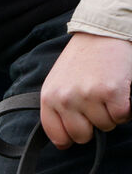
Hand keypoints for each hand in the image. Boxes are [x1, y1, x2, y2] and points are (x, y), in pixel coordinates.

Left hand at [39, 32, 131, 148]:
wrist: (103, 32)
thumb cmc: (81, 60)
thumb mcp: (57, 84)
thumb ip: (57, 109)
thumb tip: (63, 141)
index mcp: (49, 98)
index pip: (57, 136)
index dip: (70, 138)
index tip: (78, 131)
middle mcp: (66, 99)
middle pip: (82, 136)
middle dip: (93, 126)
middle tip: (97, 108)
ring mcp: (89, 95)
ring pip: (105, 126)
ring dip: (111, 115)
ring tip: (108, 96)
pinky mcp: (112, 91)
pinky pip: (122, 117)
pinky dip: (126, 111)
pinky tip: (122, 96)